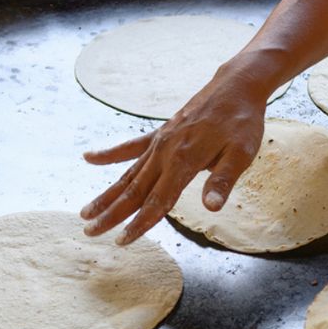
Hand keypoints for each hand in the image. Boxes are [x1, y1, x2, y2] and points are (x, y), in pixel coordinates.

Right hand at [80, 69, 267, 244]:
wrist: (236, 86)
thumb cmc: (242, 122)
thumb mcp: (241, 153)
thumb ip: (223, 180)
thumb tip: (211, 207)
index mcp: (184, 161)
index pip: (158, 200)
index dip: (140, 223)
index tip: (122, 241)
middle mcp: (166, 152)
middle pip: (134, 191)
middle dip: (111, 214)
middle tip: (89, 233)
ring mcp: (160, 142)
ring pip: (128, 174)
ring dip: (106, 194)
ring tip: (85, 212)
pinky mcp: (161, 133)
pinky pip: (130, 147)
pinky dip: (109, 154)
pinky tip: (89, 158)